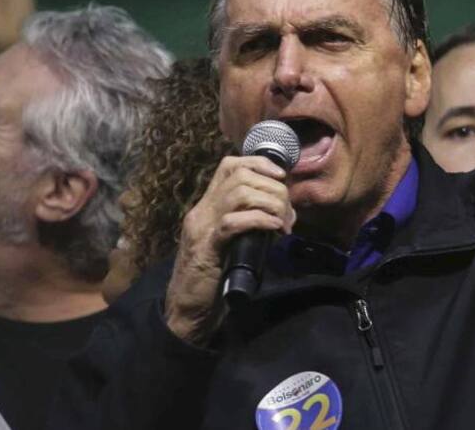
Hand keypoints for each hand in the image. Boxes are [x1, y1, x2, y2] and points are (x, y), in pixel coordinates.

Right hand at [164, 155, 294, 345]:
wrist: (186, 311)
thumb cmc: (212, 279)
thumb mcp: (231, 243)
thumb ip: (247, 225)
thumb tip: (281, 213)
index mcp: (207, 207)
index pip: (230, 166)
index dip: (259, 163)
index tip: (281, 176)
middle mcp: (202, 211)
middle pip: (240, 176)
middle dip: (272, 188)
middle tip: (288, 212)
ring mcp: (202, 228)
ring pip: (239, 193)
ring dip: (270, 203)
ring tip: (283, 222)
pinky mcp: (206, 248)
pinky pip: (233, 222)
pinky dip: (259, 220)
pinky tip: (274, 229)